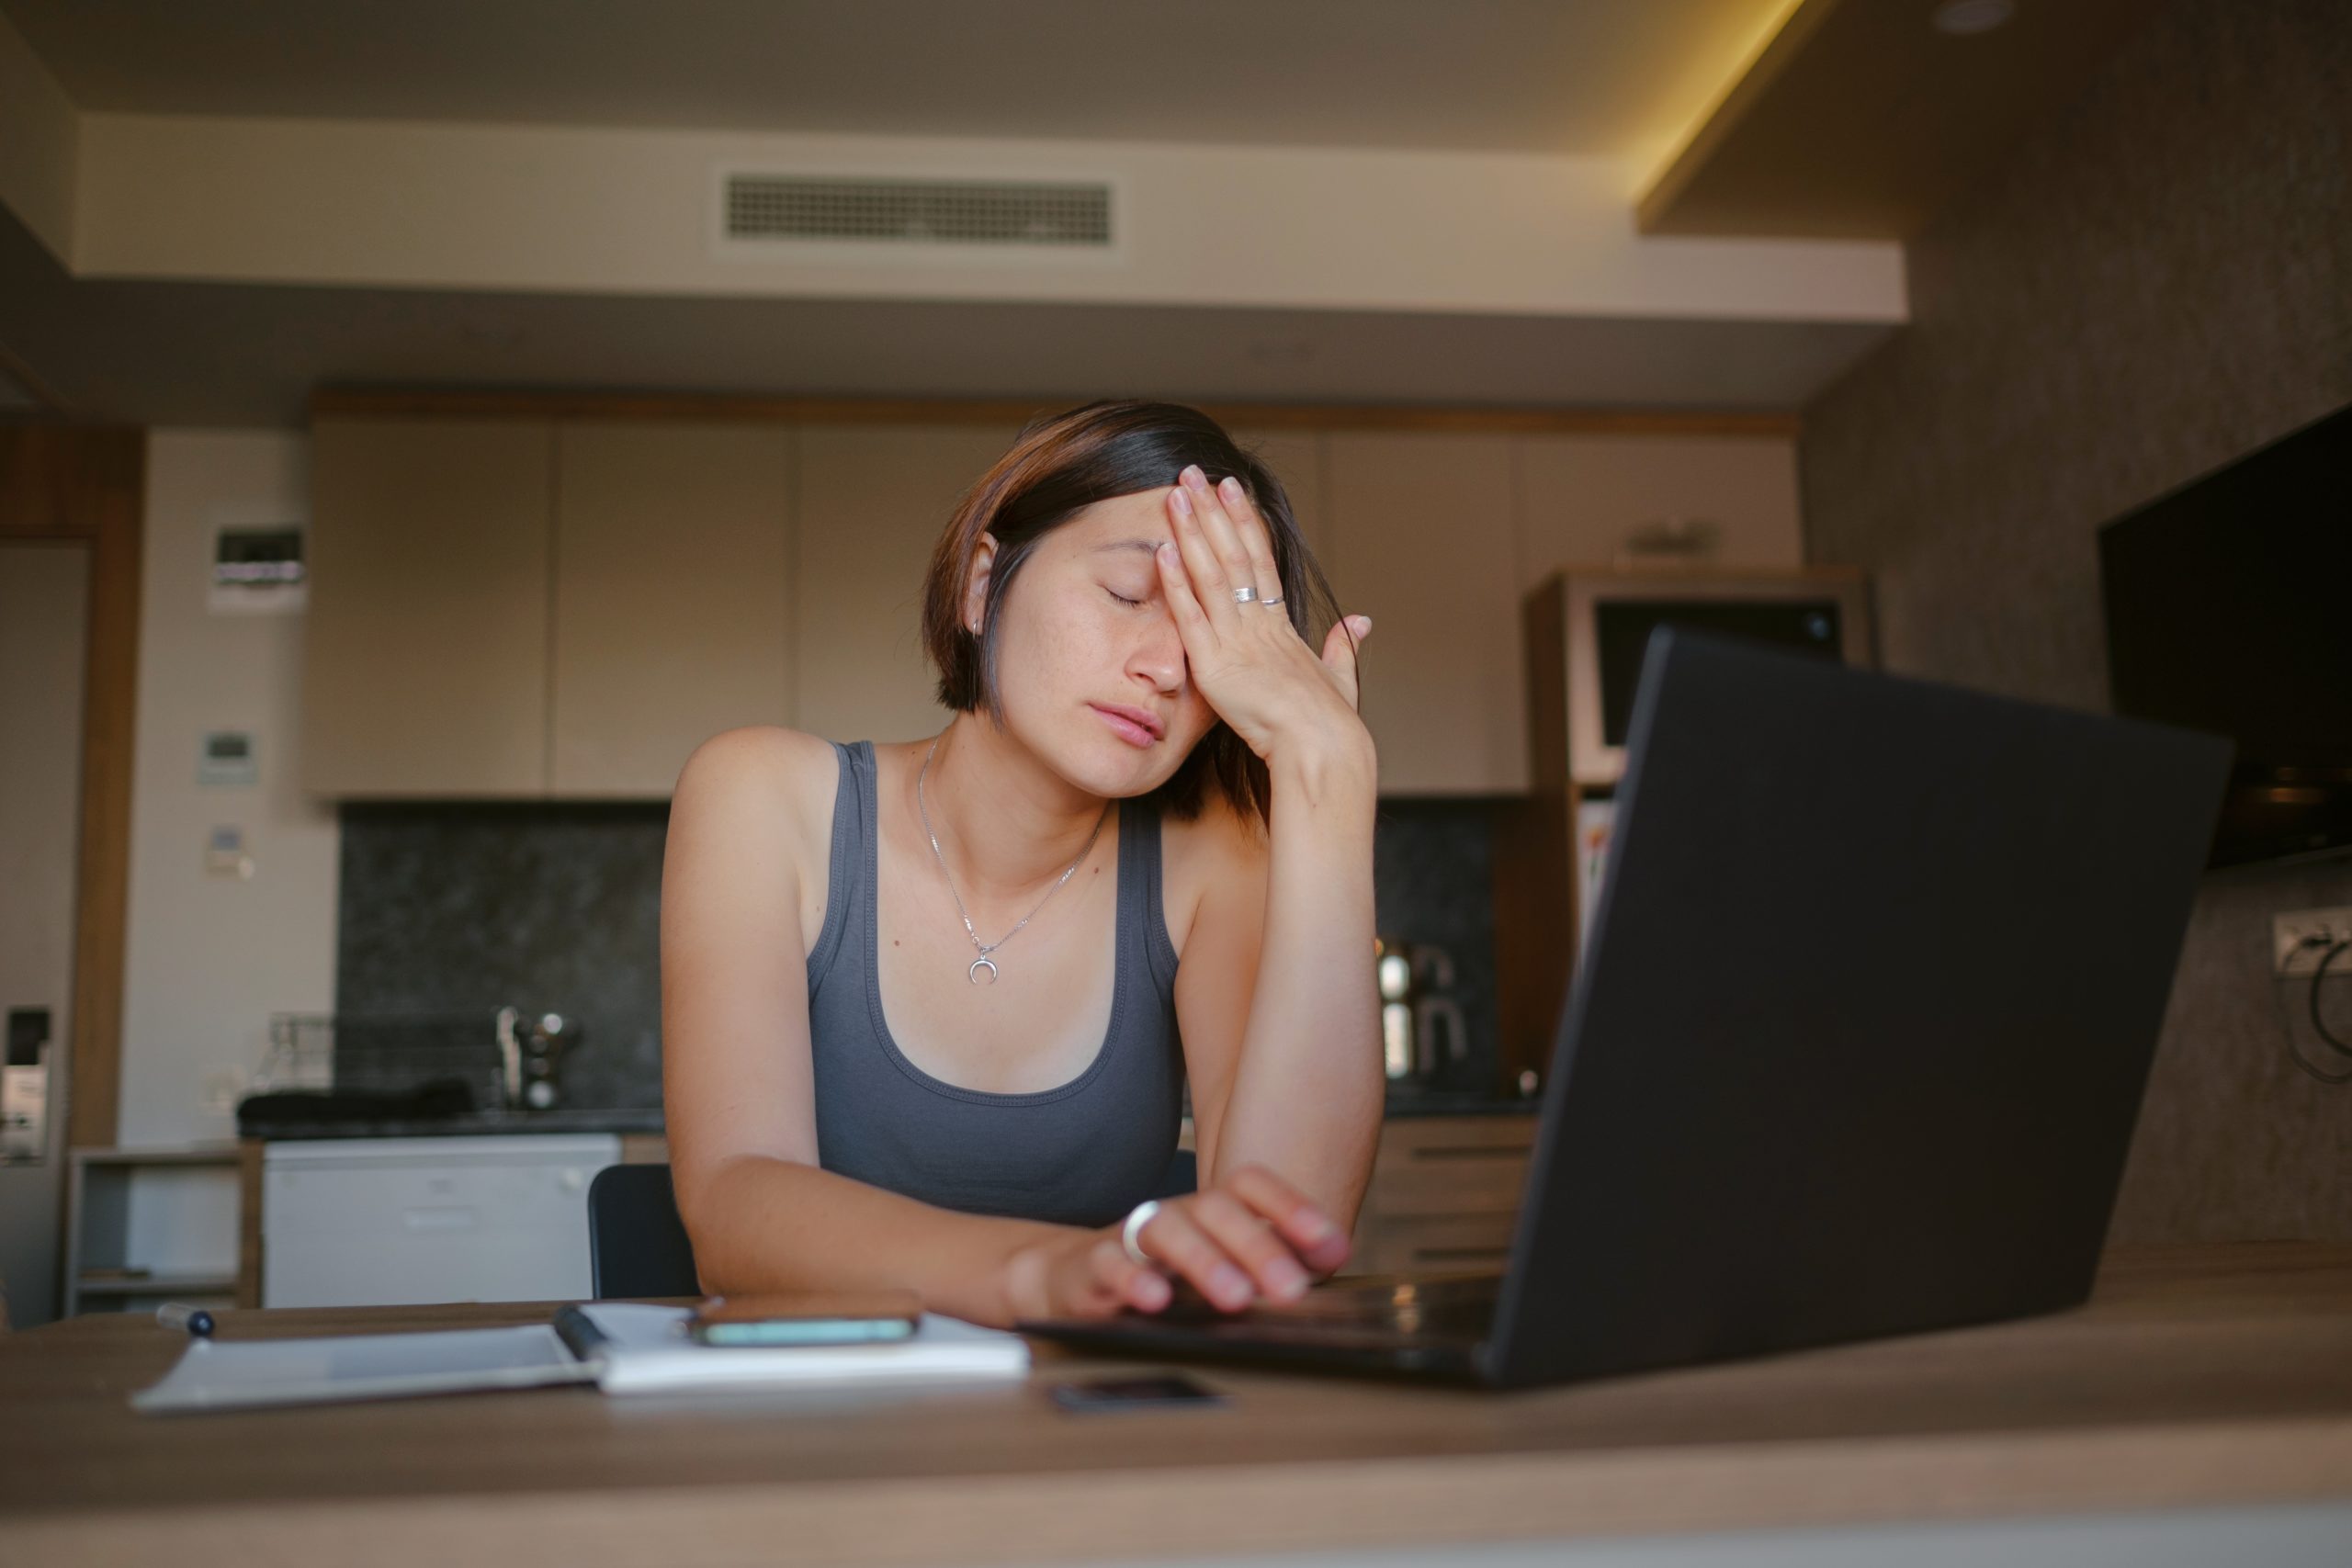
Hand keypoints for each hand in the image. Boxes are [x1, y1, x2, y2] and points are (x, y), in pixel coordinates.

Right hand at [999, 1163, 1351, 1320]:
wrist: (1069, 1278)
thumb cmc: (1161, 1276)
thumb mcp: (1219, 1268)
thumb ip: (1273, 1260)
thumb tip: (1335, 1254)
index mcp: (1209, 1211)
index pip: (1251, 1186)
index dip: (1292, 1210)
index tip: (1331, 1246)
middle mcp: (1176, 1214)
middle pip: (1217, 1209)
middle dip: (1259, 1247)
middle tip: (1293, 1289)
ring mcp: (1131, 1237)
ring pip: (1166, 1230)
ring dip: (1204, 1261)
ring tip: (1235, 1298)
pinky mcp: (1091, 1268)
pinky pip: (1109, 1266)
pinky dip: (1131, 1281)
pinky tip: (1155, 1301)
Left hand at [1157, 465, 1372, 766]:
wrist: (1324, 749)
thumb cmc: (1331, 724)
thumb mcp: (1339, 677)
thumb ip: (1342, 647)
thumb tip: (1358, 622)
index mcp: (1284, 627)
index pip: (1260, 561)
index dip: (1244, 523)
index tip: (1233, 489)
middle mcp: (1259, 625)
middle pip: (1233, 554)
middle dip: (1212, 511)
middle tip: (1193, 472)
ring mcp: (1238, 642)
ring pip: (1212, 575)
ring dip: (1192, 532)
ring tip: (1177, 493)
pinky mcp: (1217, 666)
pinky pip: (1192, 617)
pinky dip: (1176, 584)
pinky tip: (1163, 550)